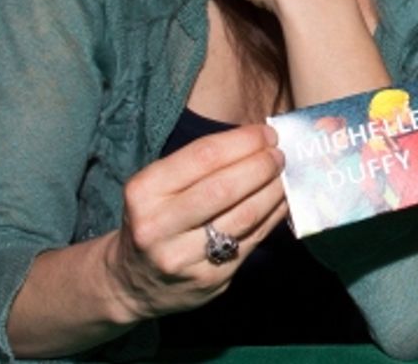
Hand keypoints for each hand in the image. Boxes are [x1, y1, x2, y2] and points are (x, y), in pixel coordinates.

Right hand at [104, 124, 287, 323]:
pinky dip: (274, 214)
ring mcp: (183, 257)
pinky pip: (253, 240)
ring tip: (285, 174)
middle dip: (261, 165)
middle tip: (281, 154)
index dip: (243, 141)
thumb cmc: (154, 220)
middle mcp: (158, 226)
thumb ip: (199, 164)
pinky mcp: (210, 280)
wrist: (132, 283)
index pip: (203, 156)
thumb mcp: (157, 187)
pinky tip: (282, 200)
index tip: (267, 134)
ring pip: (244, 215)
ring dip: (274, 189)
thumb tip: (258, 140)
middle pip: (225, 187)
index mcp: (144, 192)